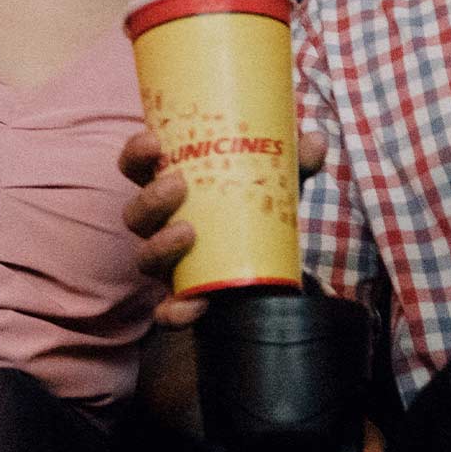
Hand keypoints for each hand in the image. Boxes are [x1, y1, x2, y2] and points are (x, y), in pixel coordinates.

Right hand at [120, 126, 329, 328]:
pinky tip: (194, 304)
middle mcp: (161, 224)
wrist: (268, 257)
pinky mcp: (183, 297)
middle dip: (150, 198)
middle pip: (136, 213)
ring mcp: (169, 263)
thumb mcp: (275, 178)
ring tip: (187, 233)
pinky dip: (175, 311)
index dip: (136, 154)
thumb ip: (294, 159)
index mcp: (171, 186)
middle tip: (177, 184)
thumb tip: (314, 139)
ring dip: (160, 245)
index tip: (154, 141)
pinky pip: (167, 311)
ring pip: (145, 258)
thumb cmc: (256, 203)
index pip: (137, 167)